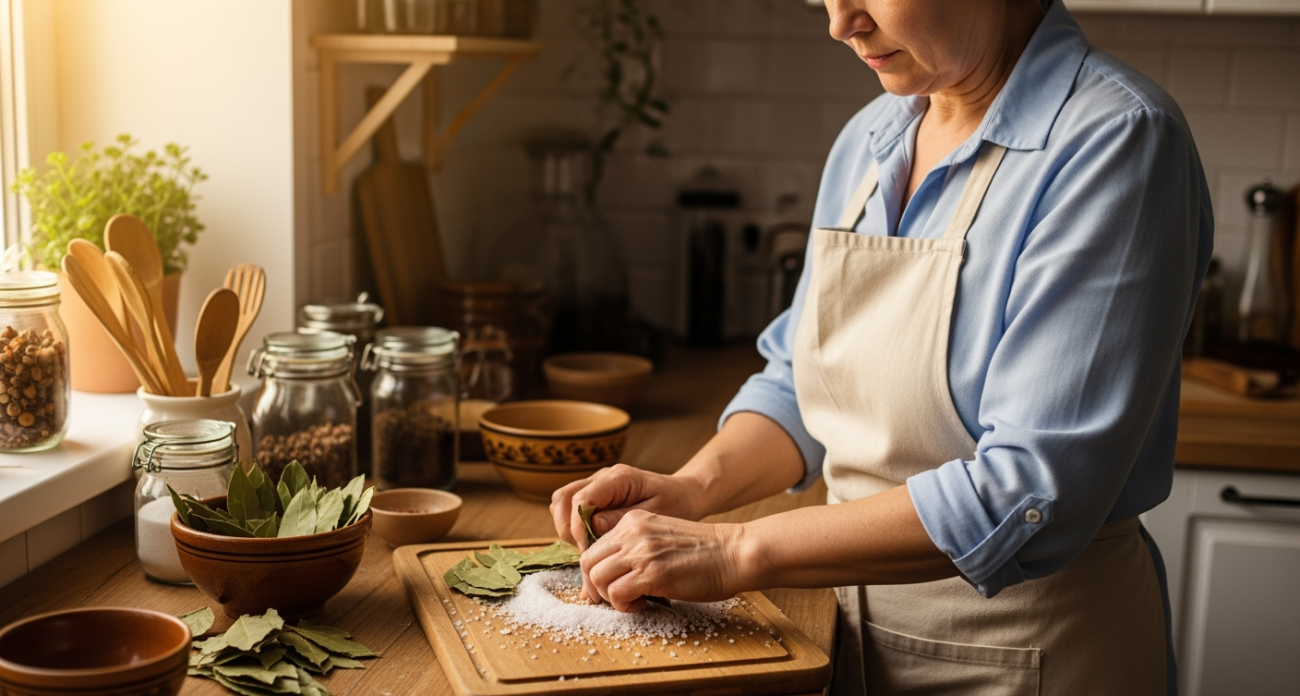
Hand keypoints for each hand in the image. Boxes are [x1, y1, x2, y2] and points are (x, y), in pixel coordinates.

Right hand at [549, 464, 705, 550]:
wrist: (684, 494)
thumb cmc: (674, 505)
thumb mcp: (654, 515)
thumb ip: (621, 520)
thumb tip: (591, 527)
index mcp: (618, 478)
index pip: (581, 499)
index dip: (578, 528)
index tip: (589, 550)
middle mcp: (601, 477)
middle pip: (562, 498)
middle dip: (567, 529)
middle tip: (587, 552)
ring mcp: (595, 485)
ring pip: (561, 503)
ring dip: (567, 529)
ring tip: (588, 549)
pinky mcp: (595, 496)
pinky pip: (571, 509)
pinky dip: (574, 528)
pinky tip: (592, 545)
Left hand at [579, 510, 747, 611]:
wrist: (734, 552)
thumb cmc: (703, 551)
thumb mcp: (661, 537)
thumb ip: (635, 548)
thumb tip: (607, 578)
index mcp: (633, 520)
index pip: (594, 546)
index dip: (596, 572)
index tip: (608, 586)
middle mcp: (632, 532)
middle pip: (588, 562)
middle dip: (596, 586)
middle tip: (615, 598)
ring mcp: (641, 551)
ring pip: (597, 578)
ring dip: (610, 597)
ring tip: (632, 600)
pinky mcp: (651, 573)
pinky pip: (616, 593)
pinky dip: (624, 605)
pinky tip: (643, 603)